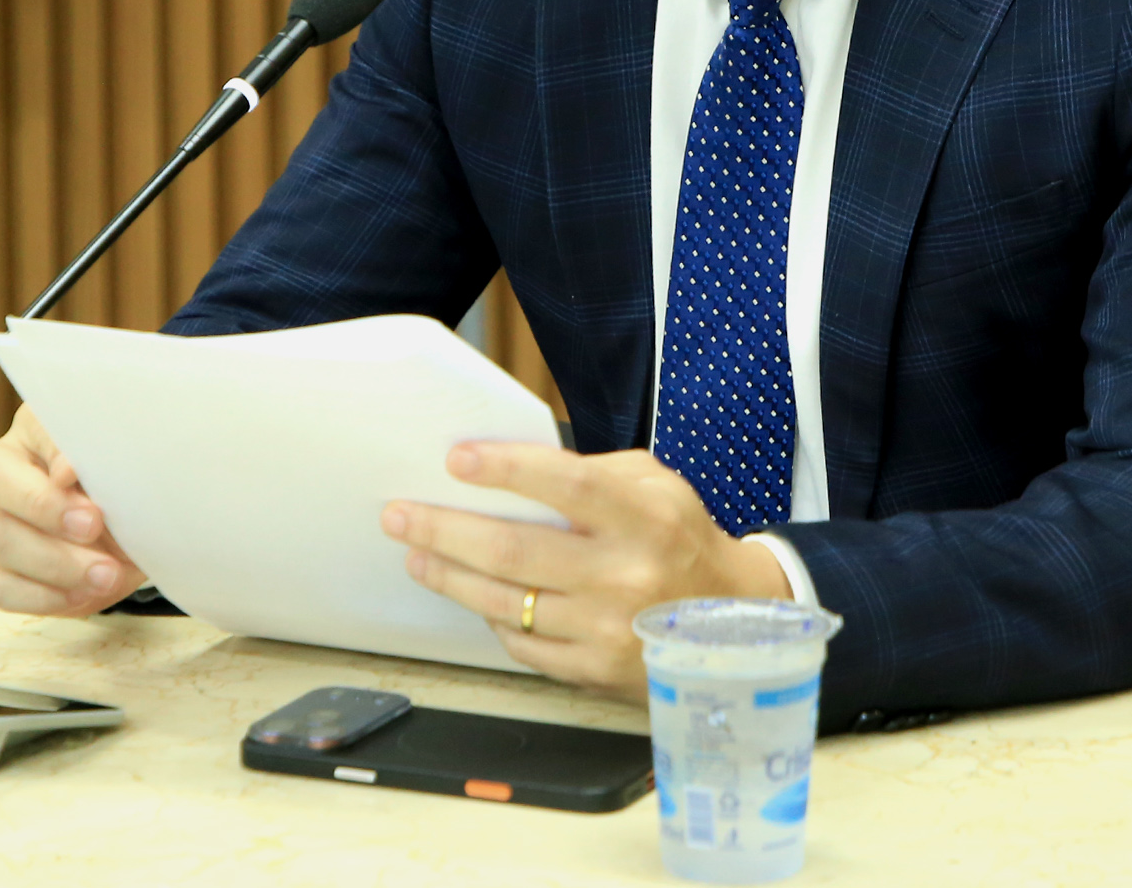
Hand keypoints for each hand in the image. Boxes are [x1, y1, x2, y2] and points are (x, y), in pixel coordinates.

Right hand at [0, 404, 145, 616]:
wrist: (143, 529)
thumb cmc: (133, 482)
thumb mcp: (132, 462)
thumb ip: (106, 458)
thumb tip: (66, 471)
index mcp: (39, 430)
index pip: (30, 427)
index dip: (50, 452)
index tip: (77, 473)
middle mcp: (8, 471)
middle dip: (46, 509)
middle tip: (93, 526)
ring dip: (55, 562)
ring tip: (105, 573)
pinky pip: (0, 588)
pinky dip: (43, 596)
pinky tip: (82, 594)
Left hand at [381, 444, 789, 700]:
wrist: (731, 624)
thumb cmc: (680, 538)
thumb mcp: (656, 486)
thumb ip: (592, 473)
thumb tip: (509, 469)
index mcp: (646, 515)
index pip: (566, 485)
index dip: (507, 469)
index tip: (456, 459)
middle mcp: (626, 573)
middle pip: (515, 550)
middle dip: (445, 529)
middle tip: (400, 514)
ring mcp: (608, 629)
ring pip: (505, 602)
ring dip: (450, 575)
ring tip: (416, 554)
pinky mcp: (595, 672)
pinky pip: (521, 644)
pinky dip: (490, 617)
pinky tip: (472, 593)